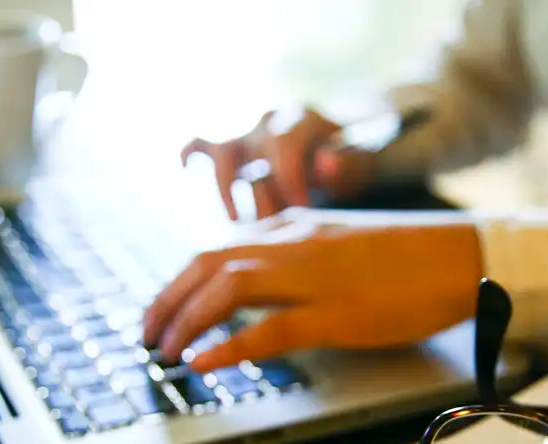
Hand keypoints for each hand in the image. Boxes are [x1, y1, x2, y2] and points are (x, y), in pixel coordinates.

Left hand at [142, 218, 484, 372]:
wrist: (464, 257)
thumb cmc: (411, 256)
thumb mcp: (341, 243)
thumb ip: (297, 255)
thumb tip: (261, 282)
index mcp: (296, 227)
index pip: (218, 246)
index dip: (180, 280)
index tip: (162, 308)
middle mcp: (296, 243)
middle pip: (208, 262)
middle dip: (167, 299)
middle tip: (147, 334)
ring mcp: (316, 277)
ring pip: (228, 286)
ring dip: (186, 319)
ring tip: (165, 351)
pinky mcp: (338, 313)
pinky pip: (270, 328)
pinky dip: (228, 346)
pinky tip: (205, 363)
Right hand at [181, 107, 375, 220]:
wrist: (342, 150)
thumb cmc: (351, 160)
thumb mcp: (360, 160)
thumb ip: (346, 161)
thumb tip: (324, 163)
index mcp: (303, 119)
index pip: (285, 143)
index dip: (291, 178)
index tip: (303, 208)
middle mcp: (270, 122)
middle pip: (252, 146)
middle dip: (262, 187)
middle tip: (274, 220)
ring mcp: (249, 136)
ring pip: (222, 150)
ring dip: (226, 187)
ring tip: (237, 219)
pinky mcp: (235, 149)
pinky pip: (204, 145)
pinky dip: (192, 153)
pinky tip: (186, 167)